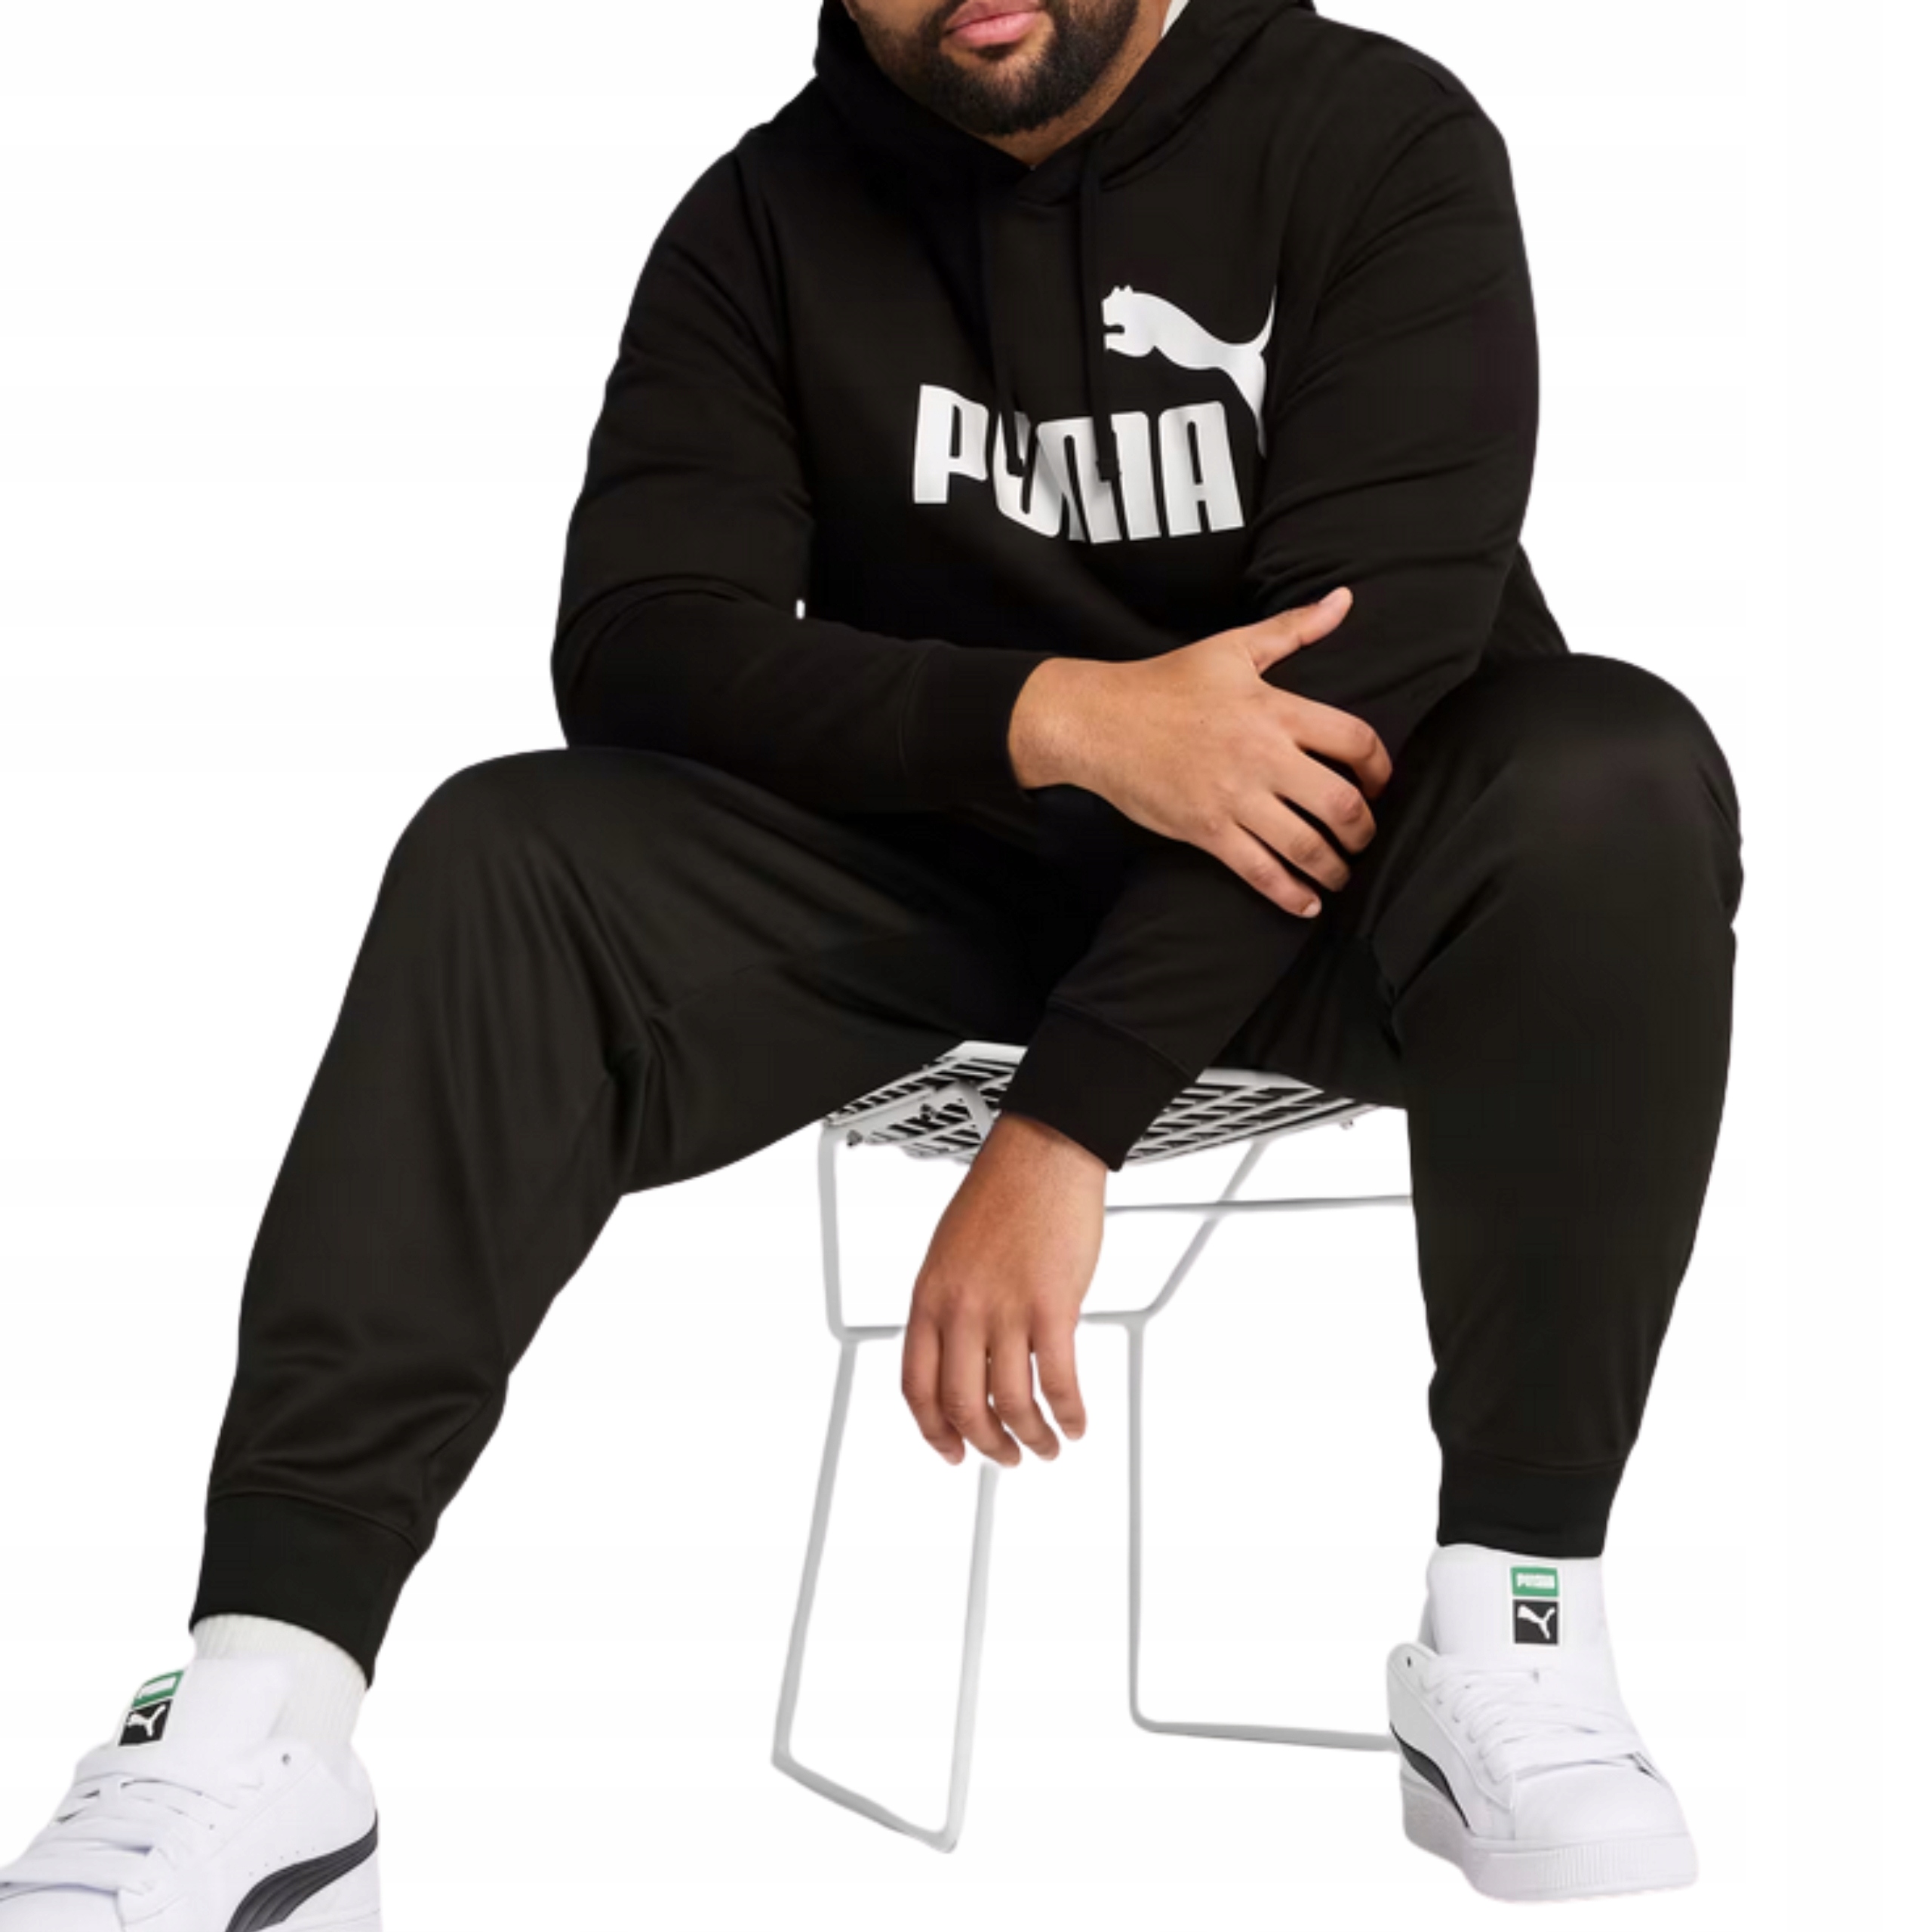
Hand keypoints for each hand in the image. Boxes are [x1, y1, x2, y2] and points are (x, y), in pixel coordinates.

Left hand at [901, 1111, 1102, 1466]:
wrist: (1042, 1154)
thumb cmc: (1001, 1195)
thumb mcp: (949, 1254)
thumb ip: (950, 1307)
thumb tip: (964, 1357)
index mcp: (928, 1297)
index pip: (916, 1387)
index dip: (933, 1431)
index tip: (950, 1451)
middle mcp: (961, 1309)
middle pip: (962, 1405)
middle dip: (985, 1445)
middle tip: (1003, 1458)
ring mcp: (1005, 1309)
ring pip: (1011, 1404)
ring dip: (1030, 1438)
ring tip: (1045, 1447)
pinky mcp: (1051, 1306)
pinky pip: (1058, 1382)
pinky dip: (1068, 1413)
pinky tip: (1075, 1421)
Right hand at [1007, 589, 1391, 918]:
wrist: (1099, 722)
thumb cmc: (1166, 683)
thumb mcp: (1233, 648)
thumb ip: (1294, 628)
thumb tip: (1344, 600)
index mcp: (1275, 709)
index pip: (1355, 741)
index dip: (1380, 769)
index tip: (1380, 785)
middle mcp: (1262, 756)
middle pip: (1340, 803)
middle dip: (1364, 830)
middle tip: (1364, 838)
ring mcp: (1234, 797)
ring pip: (1305, 845)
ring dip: (1335, 868)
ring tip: (1341, 875)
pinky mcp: (1206, 829)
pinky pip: (1259, 871)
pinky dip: (1289, 894)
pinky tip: (1306, 904)